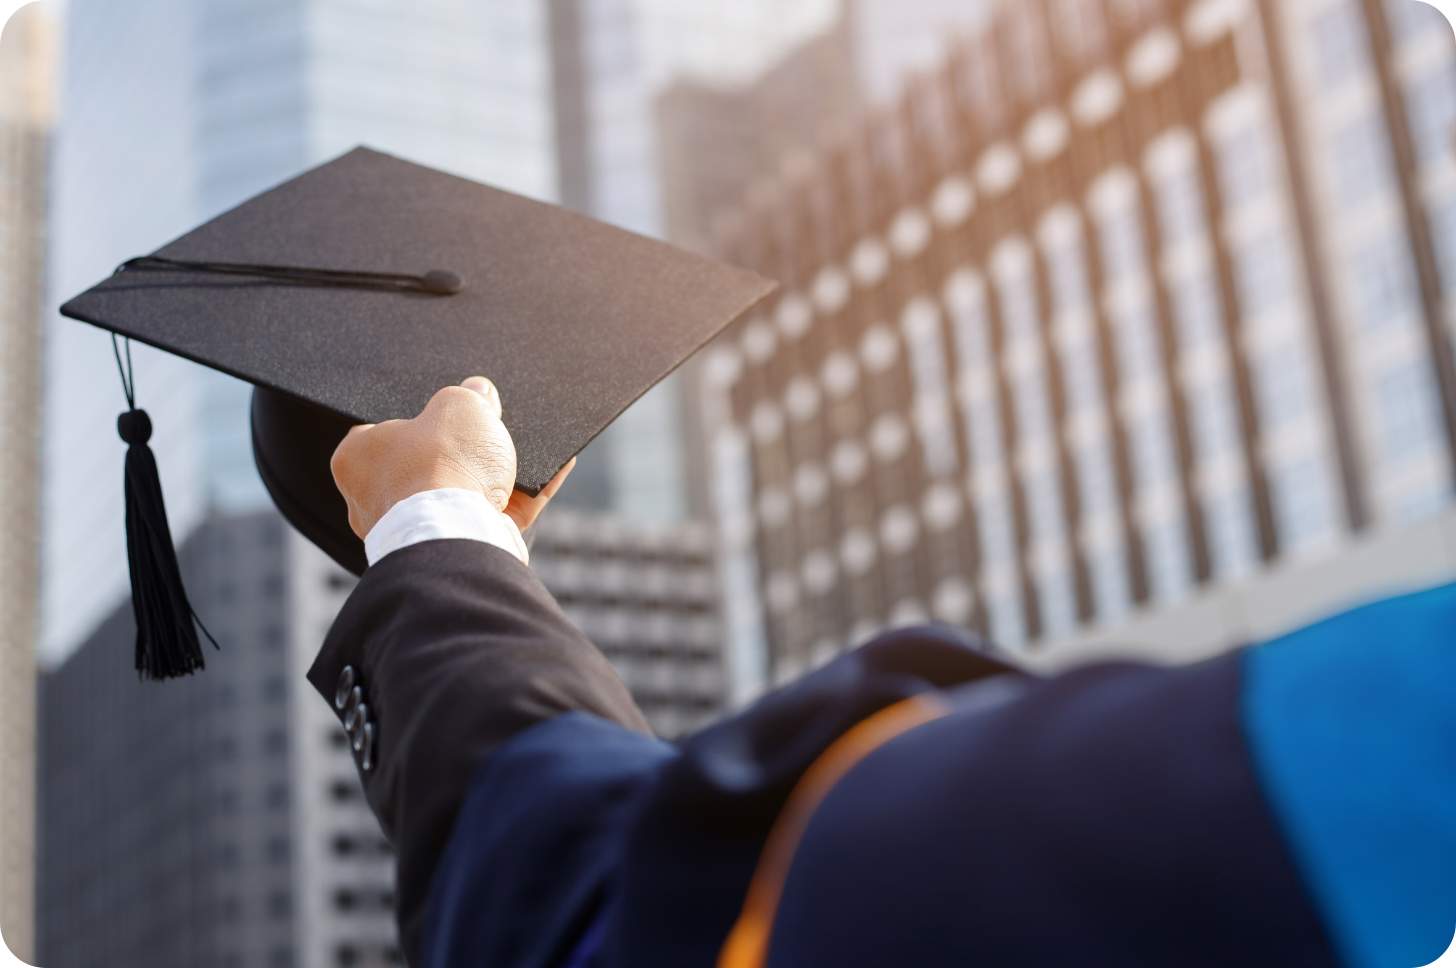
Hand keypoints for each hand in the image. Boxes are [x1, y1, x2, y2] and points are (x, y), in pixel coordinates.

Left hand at [330, 375, 574, 538]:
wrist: (459, 532)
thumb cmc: (440, 467)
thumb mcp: (458, 405)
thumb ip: (469, 395)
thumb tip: (480, 394)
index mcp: (356, 460)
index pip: (383, 431)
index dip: (420, 417)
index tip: (449, 409)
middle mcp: (377, 501)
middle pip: (428, 463)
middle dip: (462, 448)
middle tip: (489, 426)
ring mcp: (419, 529)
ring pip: (464, 492)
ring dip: (495, 473)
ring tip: (526, 448)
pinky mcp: (460, 548)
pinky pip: (498, 515)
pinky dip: (525, 495)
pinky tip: (554, 469)